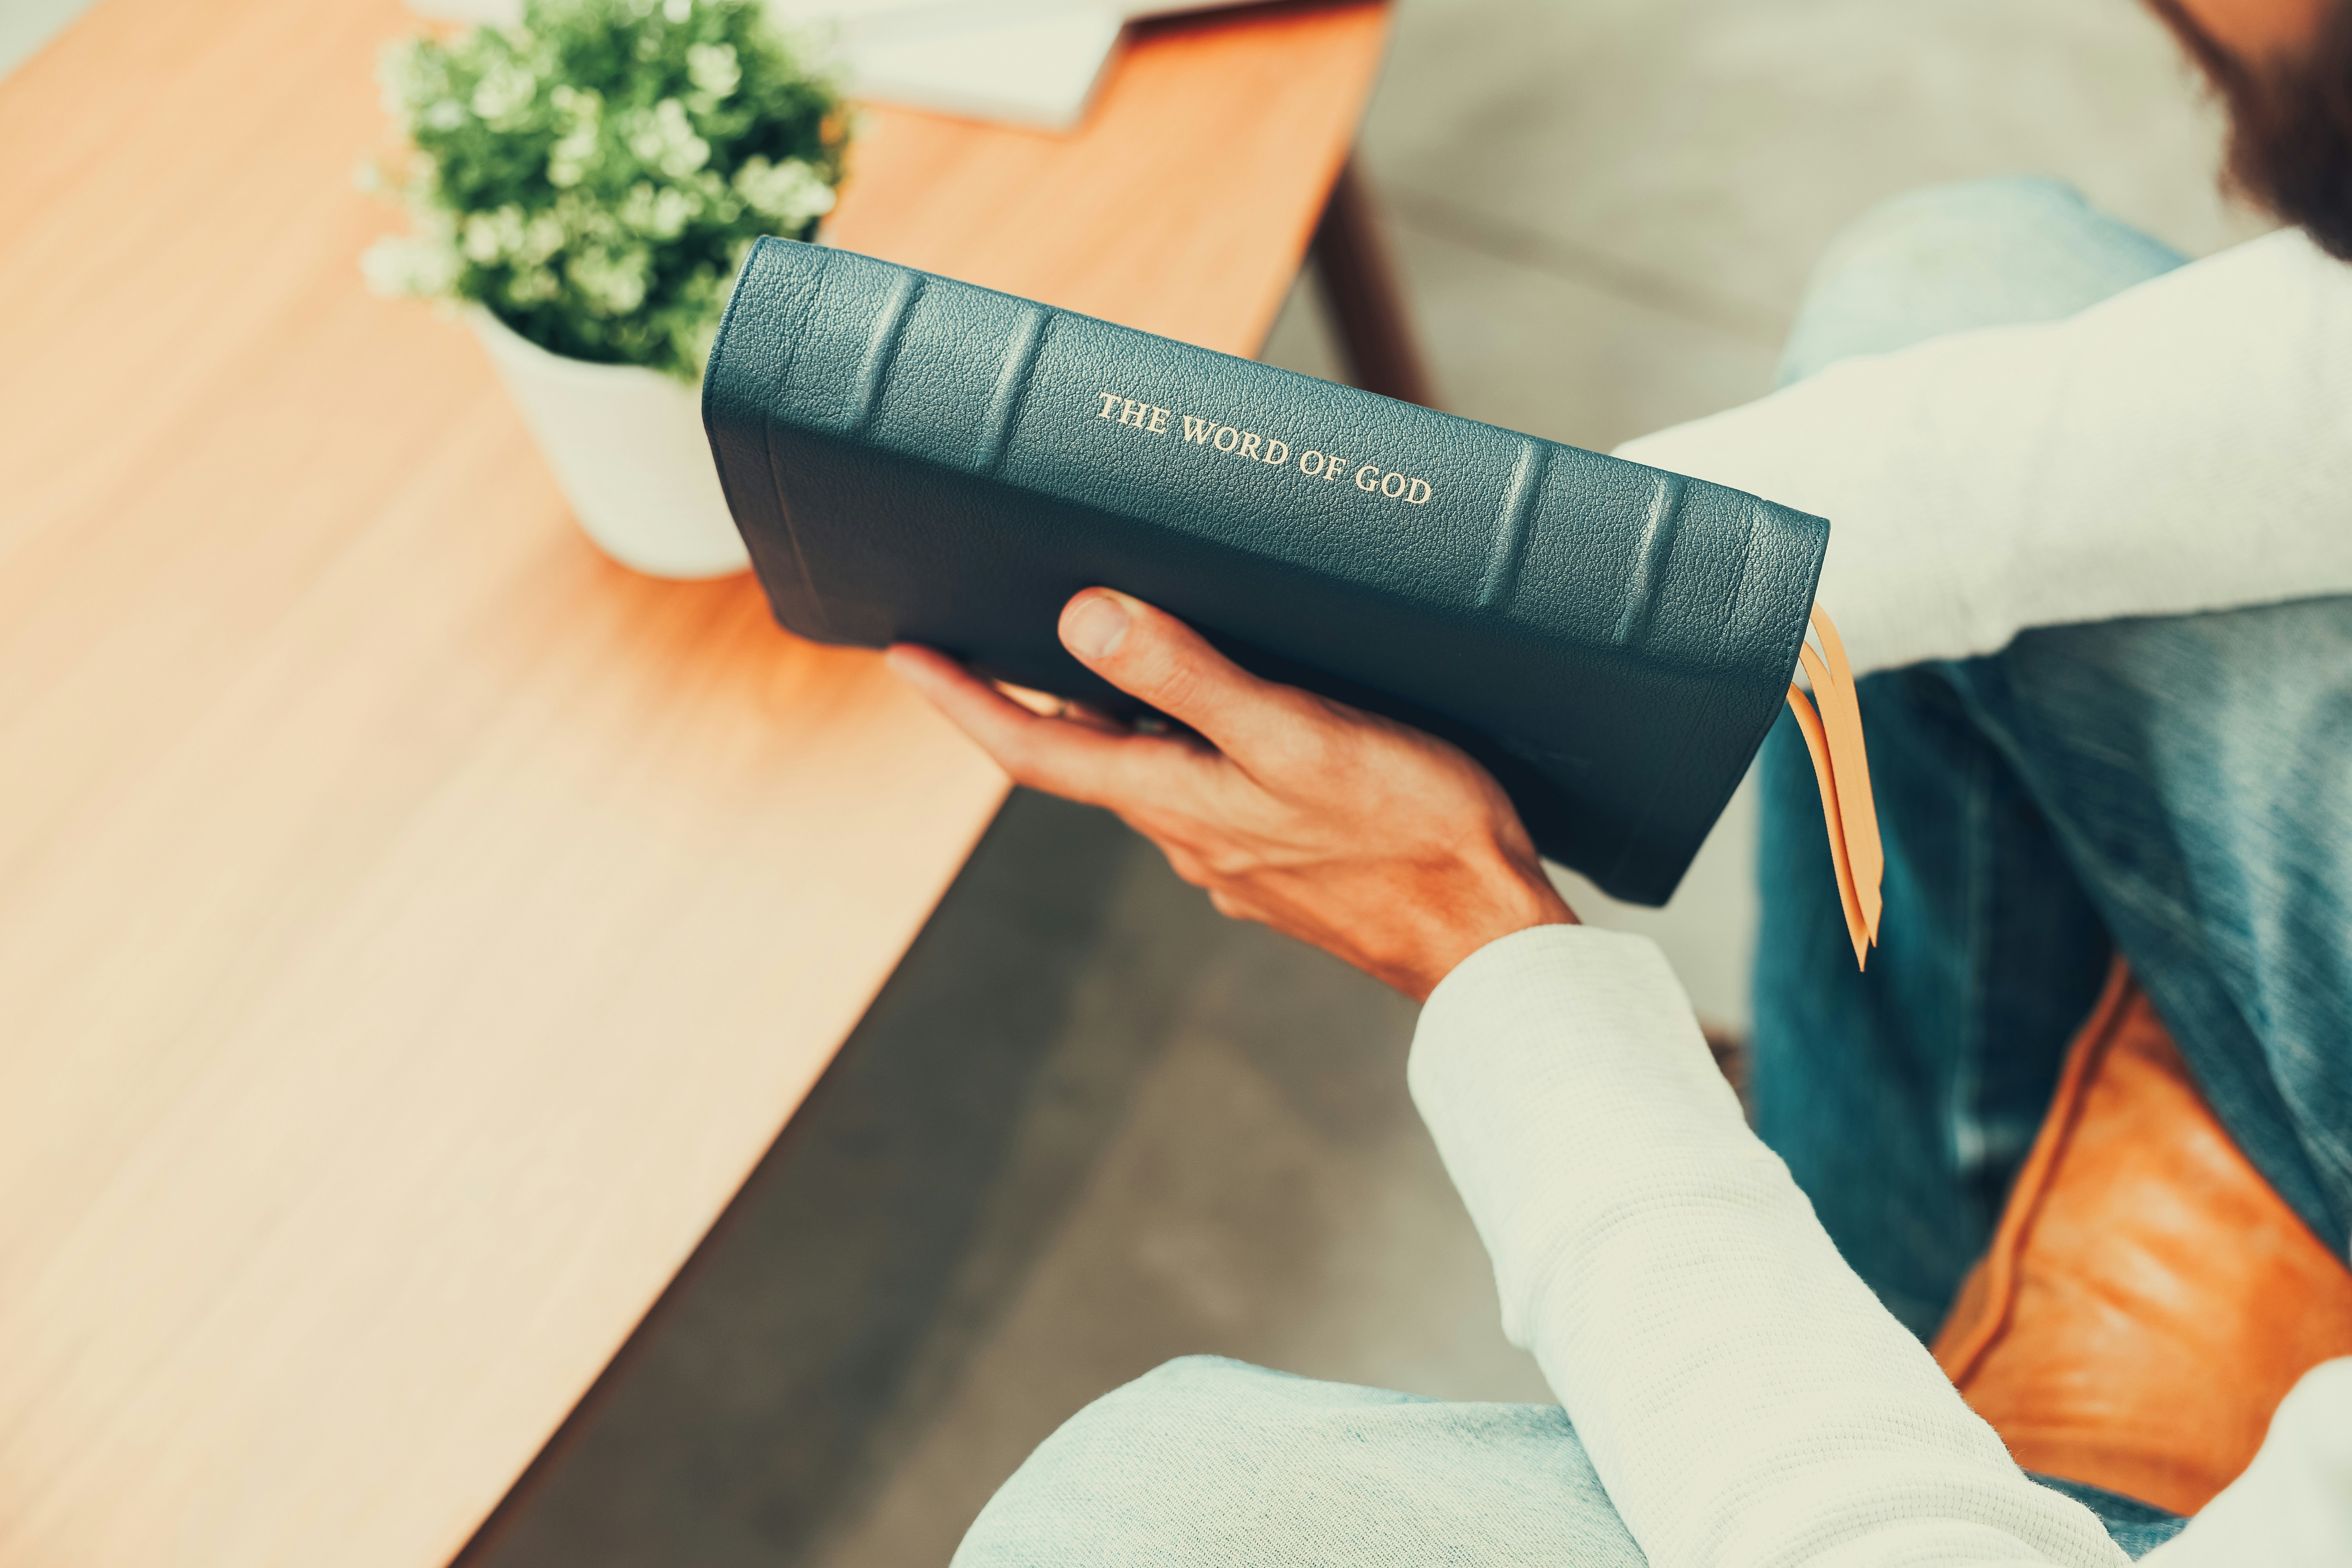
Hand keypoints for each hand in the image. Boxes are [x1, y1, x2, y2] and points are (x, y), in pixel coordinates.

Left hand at [885, 588, 1574, 1000]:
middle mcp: (1186, 836)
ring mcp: (1233, 858)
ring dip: (1126, 718)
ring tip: (1120, 648)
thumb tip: (1082, 622)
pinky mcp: (1282, 867)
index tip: (904, 657)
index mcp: (1172, 800)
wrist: (1487, 937)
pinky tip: (1236, 716)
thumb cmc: (1408, 830)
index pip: (1032, 750)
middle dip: (1039, 698)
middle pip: (1087, 757)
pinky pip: (1211, 794)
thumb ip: (1189, 677)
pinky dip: (1194, 747)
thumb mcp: (1293, 734)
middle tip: (997, 627)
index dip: (962, 703)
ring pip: (1153, 773)